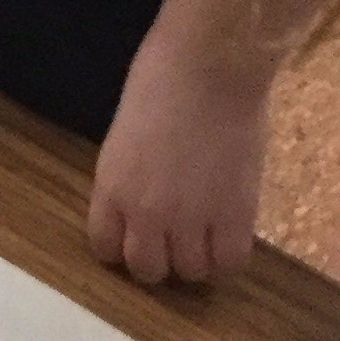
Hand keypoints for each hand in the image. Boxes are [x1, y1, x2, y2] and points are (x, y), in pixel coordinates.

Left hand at [87, 21, 269, 283]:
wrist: (208, 68)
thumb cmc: (159, 80)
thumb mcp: (123, 136)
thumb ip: (128, 177)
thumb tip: (141, 199)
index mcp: (110, 187)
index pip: (104, 247)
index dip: (120, 247)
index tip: (134, 238)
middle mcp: (145, 212)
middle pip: (147, 269)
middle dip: (158, 260)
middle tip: (172, 240)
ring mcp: (191, 219)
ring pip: (190, 272)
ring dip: (196, 259)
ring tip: (204, 236)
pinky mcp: (235, 216)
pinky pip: (230, 262)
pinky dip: (228, 256)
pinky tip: (228, 235)